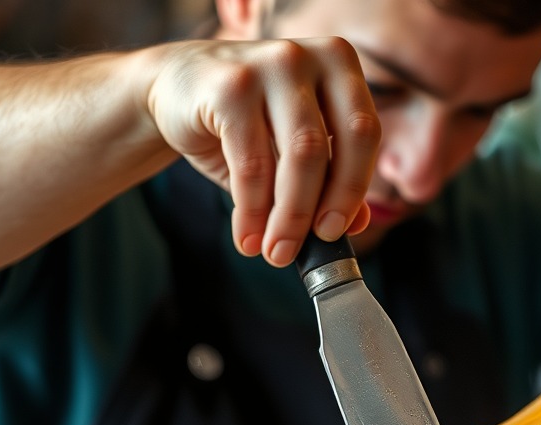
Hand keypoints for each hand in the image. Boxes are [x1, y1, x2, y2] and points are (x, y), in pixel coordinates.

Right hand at [146, 37, 379, 266]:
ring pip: (296, 157)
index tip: (334, 232)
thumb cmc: (249, 122)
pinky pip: (251, 163)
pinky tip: (246, 236)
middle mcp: (308, 58)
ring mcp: (268, 64)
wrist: (176, 86)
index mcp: (340, 65)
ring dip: (285, 218)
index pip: (364, 133)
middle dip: (314, 210)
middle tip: (298, 249)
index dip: (353, 189)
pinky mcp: (229, 84)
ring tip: (272, 251)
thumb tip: (362, 222)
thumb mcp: (294, 150)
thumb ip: (332, 179)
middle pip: (326, 148)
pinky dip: (251, 210)